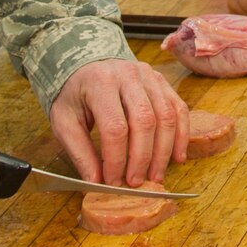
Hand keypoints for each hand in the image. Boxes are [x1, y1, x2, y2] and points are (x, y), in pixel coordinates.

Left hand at [50, 58, 187, 187]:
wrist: (86, 65)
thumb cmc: (75, 95)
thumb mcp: (65, 121)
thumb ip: (79, 151)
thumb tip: (95, 182)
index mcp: (100, 83)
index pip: (115, 127)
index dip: (116, 159)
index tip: (112, 181)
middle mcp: (128, 75)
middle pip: (145, 121)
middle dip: (142, 157)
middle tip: (136, 182)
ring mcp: (148, 76)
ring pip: (166, 115)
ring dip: (164, 150)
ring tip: (156, 175)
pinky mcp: (161, 81)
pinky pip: (179, 108)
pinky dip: (181, 135)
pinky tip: (177, 156)